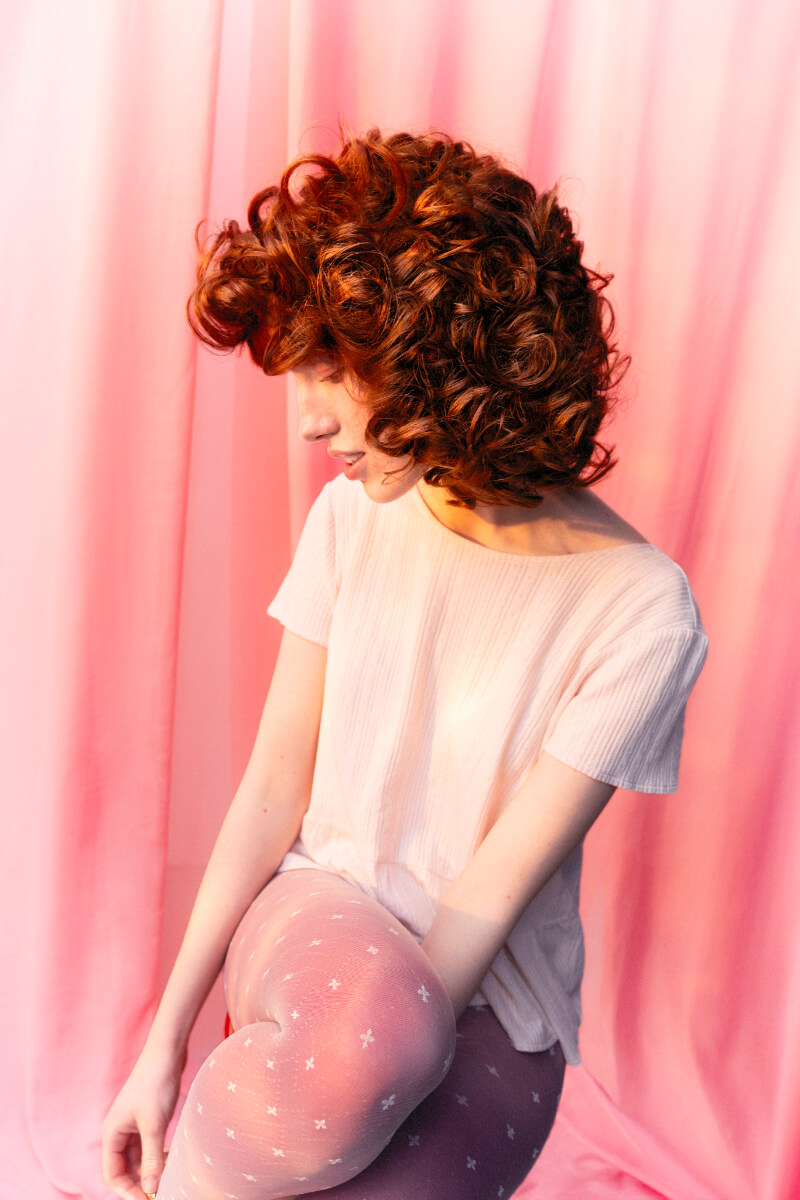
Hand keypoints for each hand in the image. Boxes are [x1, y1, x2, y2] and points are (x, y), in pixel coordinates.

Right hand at [102, 1043, 186, 1199]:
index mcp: (113, 1132)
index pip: (113, 1173)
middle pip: (125, 1168)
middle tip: (159, 1190)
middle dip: (139, 1181)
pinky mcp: (147, 1118)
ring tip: (168, 1174)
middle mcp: (119, 1130)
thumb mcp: (154, 1125)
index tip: (146, 1198)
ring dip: (150, 1168)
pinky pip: (148, 1145)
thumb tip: (150, 1188)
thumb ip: (151, 1158)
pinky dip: (157, 1154)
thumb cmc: (156, 1084)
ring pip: (138, 1157)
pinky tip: (170, 1158)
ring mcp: (133, 1124)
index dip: (127, 1190)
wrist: (167, 1051)